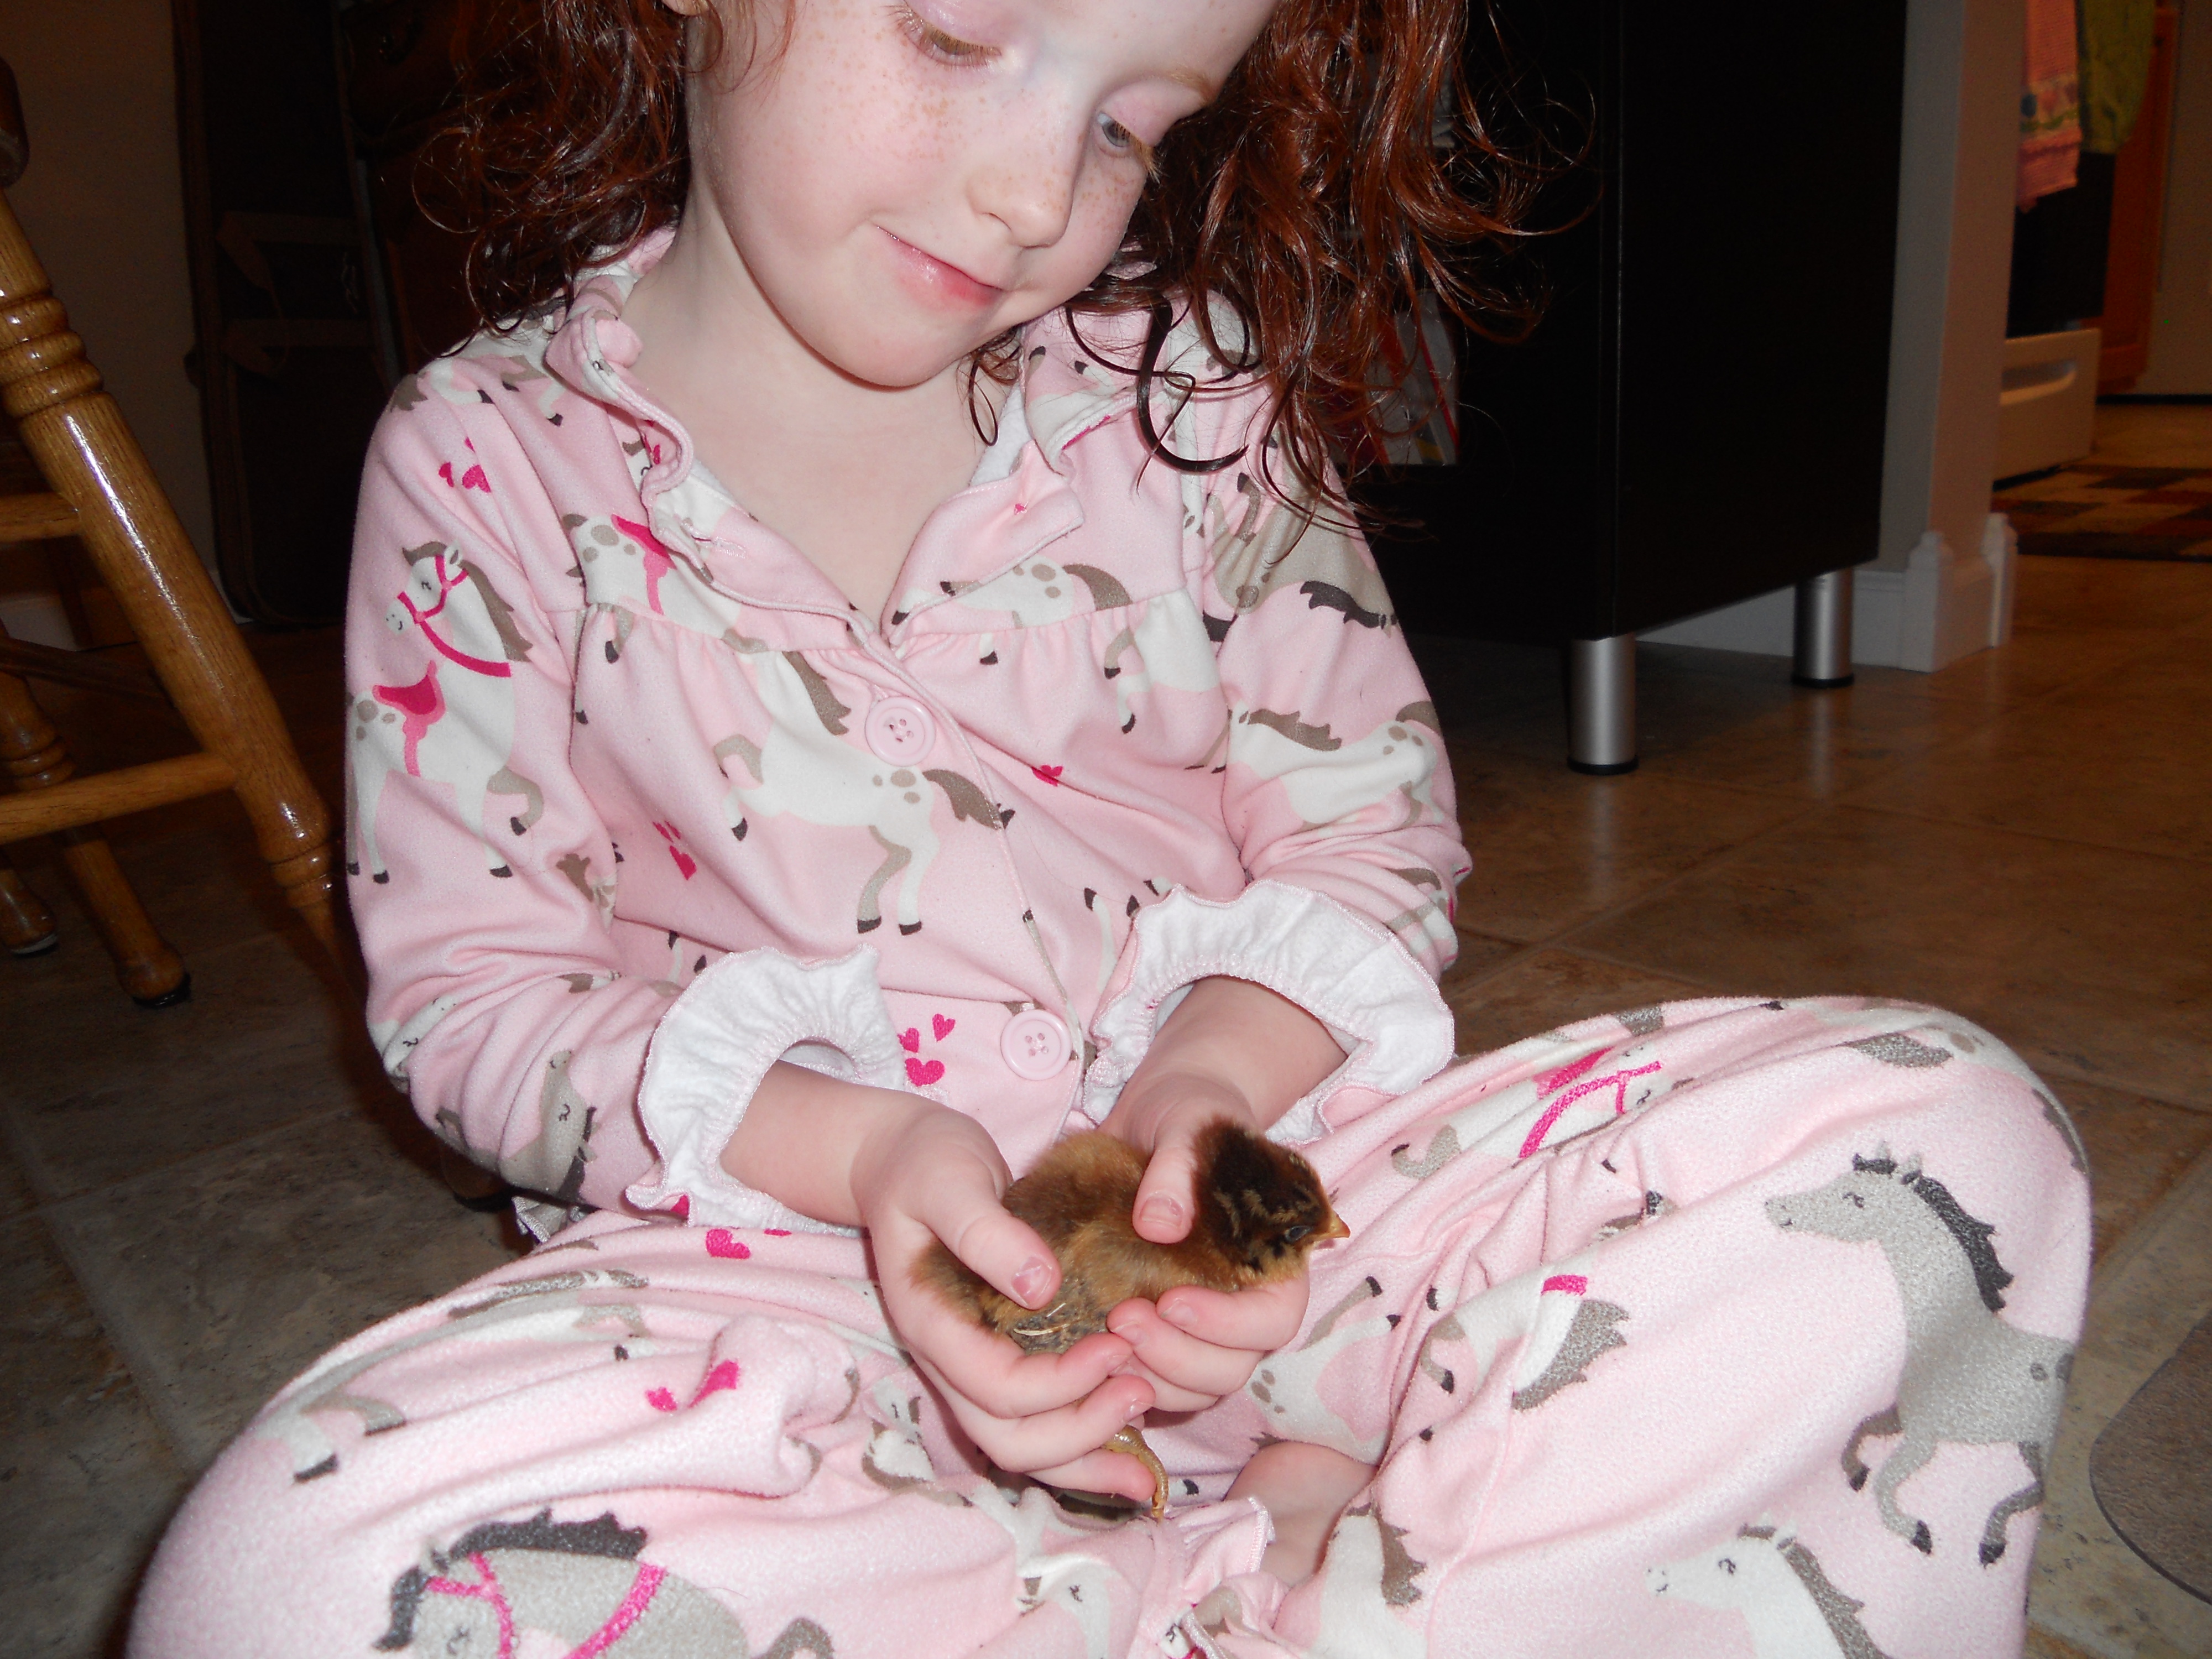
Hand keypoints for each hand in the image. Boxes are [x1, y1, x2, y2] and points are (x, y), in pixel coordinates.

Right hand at [851, 1099, 1164, 1504]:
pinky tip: (1131, 1447)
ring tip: (1146, 1453)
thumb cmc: (926, 1164)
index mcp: (933, 1324)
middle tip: (1142, 1391)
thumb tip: (1040, 1286)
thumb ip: (985, 1232)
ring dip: (1085, 1457)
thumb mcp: (949, 1181)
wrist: (902, 1160)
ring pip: (1022, 1447)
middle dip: (1078, 1431)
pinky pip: (1037, 1422)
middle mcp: (951, 1360)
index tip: (1118, 1342)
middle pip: (1008, 1438)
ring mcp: (973, 1365)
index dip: (1060, 1381)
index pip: (997, 1386)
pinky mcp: (1000, 1357)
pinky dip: (1082, 1443)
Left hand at [1097, 978, 1343, 1410]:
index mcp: (1274, 1259)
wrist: (1160, 1119)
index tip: (1169, 1298)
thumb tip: (1160, 1224)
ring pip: (1200, 1387)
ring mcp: (1209, 1325)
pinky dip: (1132, 1380)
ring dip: (1153, 1376)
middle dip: (1179, 1356)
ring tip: (1103, 1339)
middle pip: (1235, 1366)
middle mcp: (1248, 1302)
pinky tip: (1094, 1351)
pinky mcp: (1168, 1333)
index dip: (1227, 1323)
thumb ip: (1179, 1167)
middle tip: (1120, 1320)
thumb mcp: (1186, 1122)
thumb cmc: (1188, 1117)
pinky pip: (1163, 1383)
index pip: (1274, 1318)